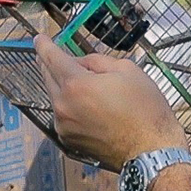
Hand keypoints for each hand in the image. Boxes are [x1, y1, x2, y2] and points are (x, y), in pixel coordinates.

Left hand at [35, 35, 187, 168]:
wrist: (151, 151)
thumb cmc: (145, 109)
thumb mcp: (126, 70)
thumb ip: (96, 61)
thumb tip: (79, 63)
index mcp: (76, 84)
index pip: (51, 57)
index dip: (44, 45)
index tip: (38, 38)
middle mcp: (63, 105)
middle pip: (48, 76)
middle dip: (50, 63)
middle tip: (56, 55)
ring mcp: (63, 125)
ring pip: (55, 96)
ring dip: (62, 86)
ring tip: (84, 85)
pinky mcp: (68, 140)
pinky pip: (62, 115)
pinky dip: (68, 106)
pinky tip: (87, 107)